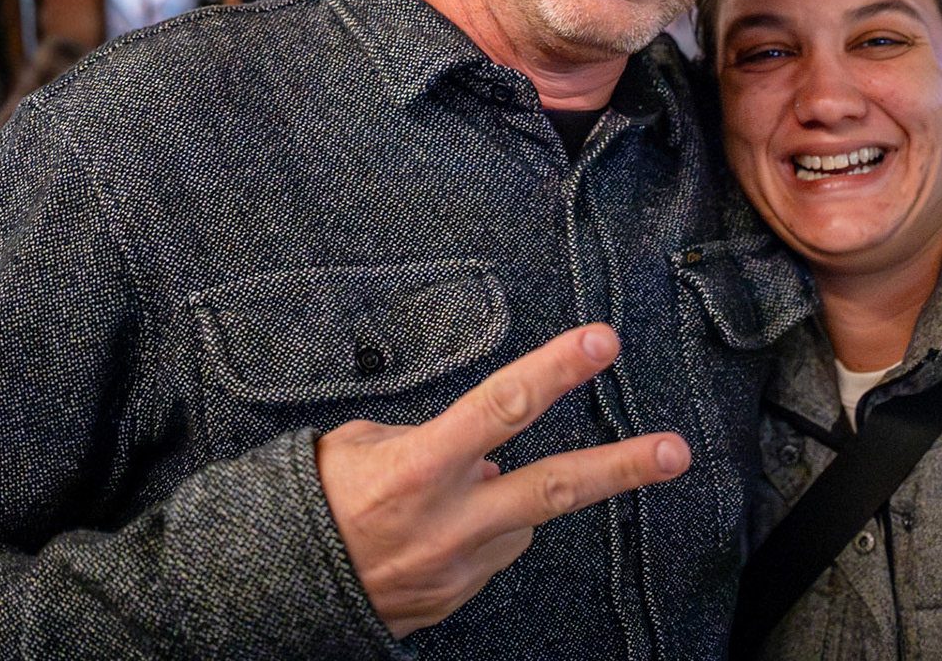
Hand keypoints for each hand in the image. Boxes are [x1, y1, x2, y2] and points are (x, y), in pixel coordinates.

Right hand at [316, 324, 690, 637]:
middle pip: (555, 486)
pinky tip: (432, 531)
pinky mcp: (456, 599)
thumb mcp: (353, 446)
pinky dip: (476, 533)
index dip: (557, 370)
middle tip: (676, 451)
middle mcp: (448, 520)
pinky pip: (489, 552)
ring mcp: (457, 567)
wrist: (266, 592)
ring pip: (518, 518)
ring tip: (434, 499)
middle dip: (622, 467)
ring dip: (498, 499)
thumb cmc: (310, 502)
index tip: (602, 342)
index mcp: (419, 466)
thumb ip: (426, 438)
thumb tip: (480, 452)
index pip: (502, 406)